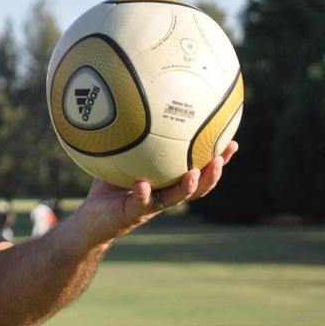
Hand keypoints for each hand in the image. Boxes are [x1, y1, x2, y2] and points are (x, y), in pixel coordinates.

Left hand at [75, 141, 238, 243]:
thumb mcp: (120, 159)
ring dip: (188, 186)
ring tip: (194, 172)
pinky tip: (142, 184)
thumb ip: (128, 139)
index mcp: (168, 182)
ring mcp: (151, 207)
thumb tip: (130, 106)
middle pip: (199, 187)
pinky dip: (142, 194)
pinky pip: (140, 203)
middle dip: (213, 174)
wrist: (91, 219)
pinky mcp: (133, 214)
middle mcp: (165, 195)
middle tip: (221, 159)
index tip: (232, 143)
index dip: (218, 160)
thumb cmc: (107, 187)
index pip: (199, 170)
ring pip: (177, 198)